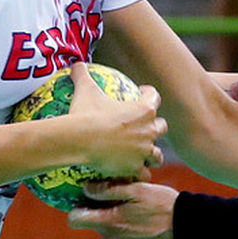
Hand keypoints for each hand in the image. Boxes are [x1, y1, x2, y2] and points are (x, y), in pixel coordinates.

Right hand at [66, 63, 166, 177]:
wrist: (79, 140)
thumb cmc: (85, 113)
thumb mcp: (85, 90)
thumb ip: (83, 75)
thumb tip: (76, 63)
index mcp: (143, 109)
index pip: (154, 98)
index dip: (149, 95)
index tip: (143, 93)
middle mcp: (148, 130)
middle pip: (161, 127)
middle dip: (156, 127)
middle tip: (145, 128)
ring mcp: (143, 151)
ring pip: (156, 155)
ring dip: (151, 154)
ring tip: (144, 156)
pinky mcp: (134, 168)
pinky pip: (142, 173)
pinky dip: (138, 173)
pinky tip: (132, 174)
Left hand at [67, 181, 179, 238]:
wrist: (189, 230)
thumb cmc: (162, 205)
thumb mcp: (137, 189)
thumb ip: (108, 189)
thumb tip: (85, 188)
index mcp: (109, 223)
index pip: (76, 220)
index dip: (78, 209)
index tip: (87, 201)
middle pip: (98, 225)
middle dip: (106, 214)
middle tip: (126, 202)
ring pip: (113, 236)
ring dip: (121, 225)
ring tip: (142, 215)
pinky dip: (133, 238)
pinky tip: (149, 229)